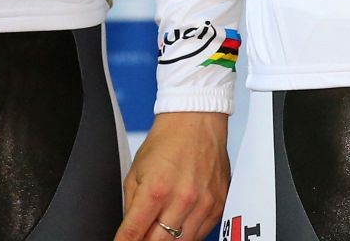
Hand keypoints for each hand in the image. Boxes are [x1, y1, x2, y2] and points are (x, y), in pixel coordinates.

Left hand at [115, 111, 228, 240]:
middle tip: (141, 237)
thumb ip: (131, 205)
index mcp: (156, 189)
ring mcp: (203, 205)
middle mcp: (182, 199)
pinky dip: (187, 235)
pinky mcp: (218, 206)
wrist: (197, 120)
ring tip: (159, 231)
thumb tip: (131, 230)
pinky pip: (201, 234)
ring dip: (167, 240)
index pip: (134, 233)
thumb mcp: (136, 171)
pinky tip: (179, 225)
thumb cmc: (167, 141)